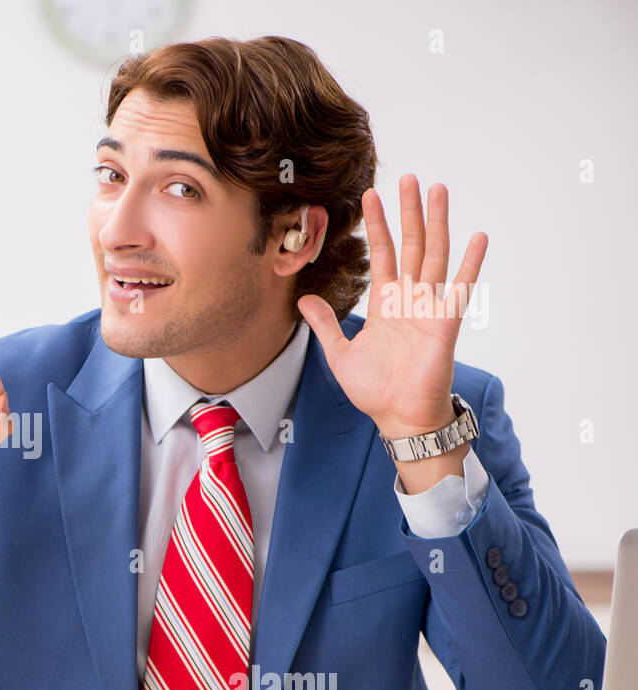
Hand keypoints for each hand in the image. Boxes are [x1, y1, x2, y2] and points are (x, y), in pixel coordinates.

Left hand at [297, 174, 488, 439]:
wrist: (398, 418)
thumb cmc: (375, 390)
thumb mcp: (340, 353)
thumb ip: (326, 324)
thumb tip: (305, 298)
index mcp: (385, 304)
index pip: (381, 254)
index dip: (377, 225)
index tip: (370, 195)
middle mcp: (409, 299)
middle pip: (410, 245)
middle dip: (408, 212)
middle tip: (408, 177)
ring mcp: (429, 308)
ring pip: (434, 255)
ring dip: (437, 222)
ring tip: (438, 189)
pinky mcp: (445, 323)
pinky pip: (460, 288)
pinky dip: (471, 263)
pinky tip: (478, 235)